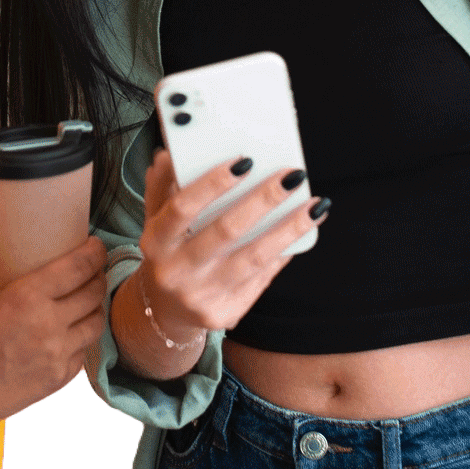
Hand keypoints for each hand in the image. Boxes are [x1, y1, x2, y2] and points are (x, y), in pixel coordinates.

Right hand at [0, 237, 106, 424]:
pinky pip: (84, 352)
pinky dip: (82, 338)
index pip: (79, 267)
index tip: (96, 246)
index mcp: (28, 297)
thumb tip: (1, 251)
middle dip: (98, 277)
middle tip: (92, 270)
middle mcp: (50, 325)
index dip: (95, 252)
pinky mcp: (59, 378)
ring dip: (95, 308)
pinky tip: (72, 332)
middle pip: (94, 293)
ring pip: (96, 324)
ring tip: (87, 302)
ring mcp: (57, 355)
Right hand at [134, 148, 324, 342]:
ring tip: (314, 206)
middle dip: (263, 200)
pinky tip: (303, 234)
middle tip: (293, 176)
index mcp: (155, 241)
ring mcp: (201, 297)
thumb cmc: (168, 250)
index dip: (212, 184)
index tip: (245, 161)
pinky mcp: (225, 314)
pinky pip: (262, 279)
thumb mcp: (156, 218)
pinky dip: (283, 254)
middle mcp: (175, 272)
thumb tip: (170, 154)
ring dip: (288, 230)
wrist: (165, 310)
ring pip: (253, 259)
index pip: (182, 209)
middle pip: (226, 232)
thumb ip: (163, 186)